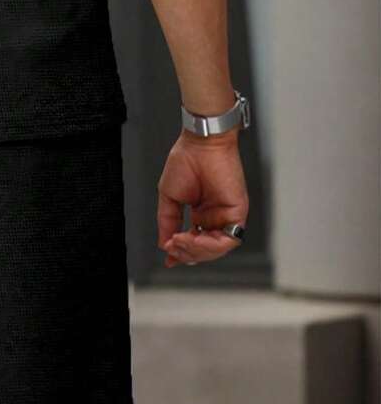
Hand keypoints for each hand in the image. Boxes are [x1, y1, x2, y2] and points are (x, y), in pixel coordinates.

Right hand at [156, 128, 248, 267]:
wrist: (200, 144)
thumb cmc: (186, 161)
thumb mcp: (169, 196)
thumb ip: (168, 221)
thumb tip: (165, 244)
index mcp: (201, 213)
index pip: (194, 242)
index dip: (182, 253)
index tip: (170, 258)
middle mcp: (215, 217)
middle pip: (205, 250)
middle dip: (187, 252)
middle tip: (172, 246)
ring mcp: (226, 216)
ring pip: (217, 249)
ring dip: (196, 250)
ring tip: (180, 241)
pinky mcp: (237, 213)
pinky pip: (228, 240)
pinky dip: (210, 244)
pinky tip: (193, 236)